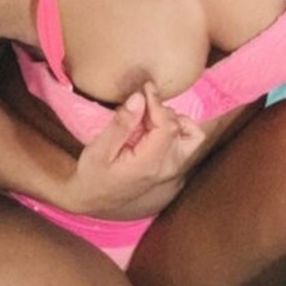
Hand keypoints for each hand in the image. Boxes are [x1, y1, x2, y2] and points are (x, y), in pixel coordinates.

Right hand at [66, 80, 207, 219]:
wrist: (93, 197)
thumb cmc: (93, 174)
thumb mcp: (99, 149)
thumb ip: (121, 124)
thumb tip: (139, 98)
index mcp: (150, 163)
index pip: (168, 126)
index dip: (158, 102)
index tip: (145, 88)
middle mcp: (167, 167)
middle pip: (183, 128)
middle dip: (163, 111)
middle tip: (139, 108)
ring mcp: (172, 168)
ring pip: (192, 135)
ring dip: (172, 119)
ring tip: (146, 119)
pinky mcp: (171, 166)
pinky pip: (186, 141)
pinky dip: (176, 128)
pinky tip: (153, 127)